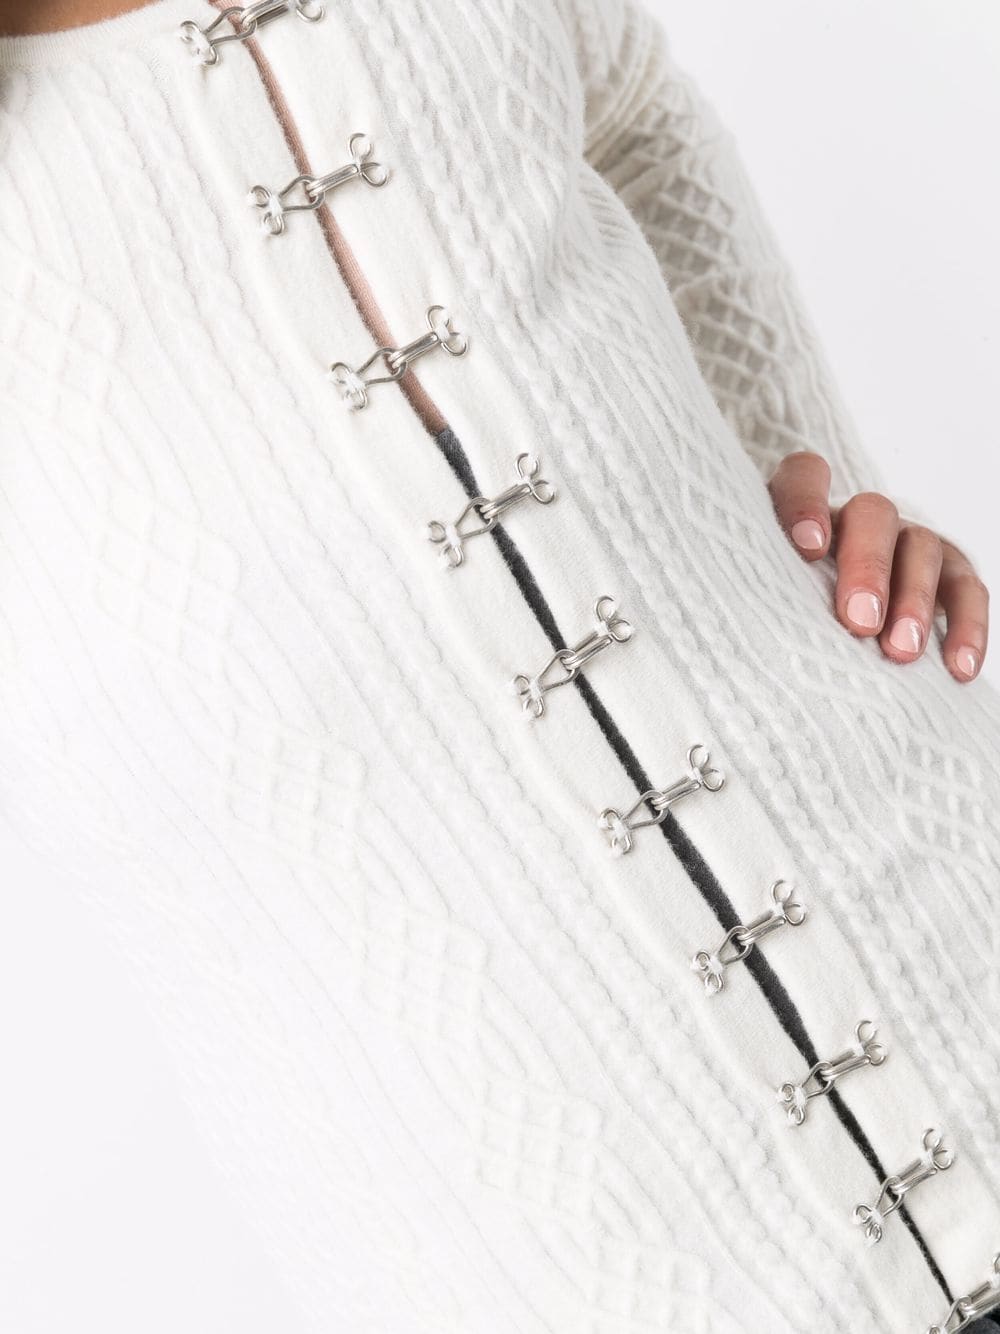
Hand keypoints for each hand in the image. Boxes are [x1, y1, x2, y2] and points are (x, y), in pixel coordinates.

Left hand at [769, 452, 988, 681]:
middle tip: (860, 620)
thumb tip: (753, 636)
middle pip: (873, 514)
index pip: (804, 476)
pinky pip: (967, 589)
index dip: (805, 503)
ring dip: (915, 601)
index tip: (808, 549)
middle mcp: (857, 518)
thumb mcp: (762, 598)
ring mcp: (906, 541)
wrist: (825, 637)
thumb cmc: (780, 614)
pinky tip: (957, 668)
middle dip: (868, 566)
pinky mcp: (946, 573)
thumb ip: (758, 596)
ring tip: (901, 651)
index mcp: (804, 513)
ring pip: (922, 548)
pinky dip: (966, 627)